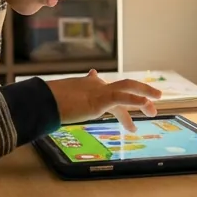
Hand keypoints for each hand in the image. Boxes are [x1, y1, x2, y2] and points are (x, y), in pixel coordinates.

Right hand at [46, 70, 161, 132]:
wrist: (42, 101)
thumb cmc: (47, 104)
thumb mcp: (60, 103)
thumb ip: (65, 103)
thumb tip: (55, 108)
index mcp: (87, 87)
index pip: (108, 88)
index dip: (123, 95)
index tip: (134, 97)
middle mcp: (95, 86)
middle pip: (124, 87)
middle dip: (141, 93)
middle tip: (153, 103)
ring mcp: (99, 91)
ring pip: (128, 89)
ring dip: (144, 97)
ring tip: (154, 109)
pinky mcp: (100, 99)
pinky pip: (122, 98)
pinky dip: (136, 100)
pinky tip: (146, 104)